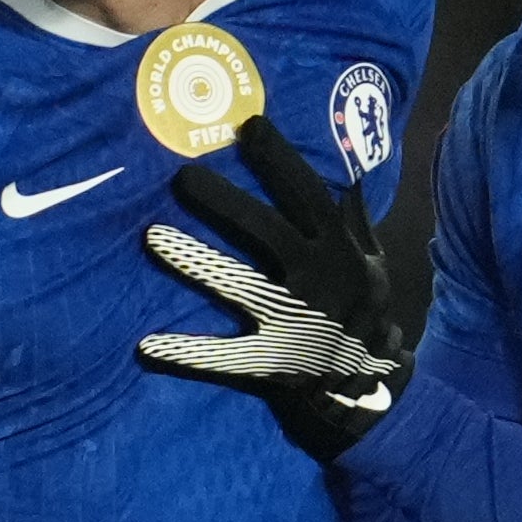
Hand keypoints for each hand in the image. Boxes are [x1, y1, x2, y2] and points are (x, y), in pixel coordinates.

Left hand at [138, 113, 405, 456]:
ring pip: (242, 287)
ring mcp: (294, 322)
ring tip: (152, 236)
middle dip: (228, 204)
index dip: (282, 163)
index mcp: (344, 254)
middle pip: (270, 233)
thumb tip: (347, 172)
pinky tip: (147, 346)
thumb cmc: (366, 317)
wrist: (371, 394)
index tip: (250, 127)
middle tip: (183, 176)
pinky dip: (189, 354)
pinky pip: (226, 359)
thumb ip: (356, 223)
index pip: (312, 199)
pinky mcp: (272, 362)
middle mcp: (320, 282)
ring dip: (198, 262)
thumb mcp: (374, 266)